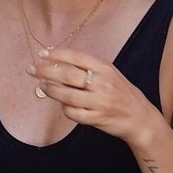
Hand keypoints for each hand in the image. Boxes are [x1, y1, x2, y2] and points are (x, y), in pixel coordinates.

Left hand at [27, 46, 156, 145]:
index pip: (77, 57)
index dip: (57, 55)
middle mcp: (103, 83)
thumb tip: (59, 63)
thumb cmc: (121, 93)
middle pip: (68, 75)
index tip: (41, 54)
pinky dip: (65, 109)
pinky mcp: (97, 118)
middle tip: (32, 70)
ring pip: (67, 95)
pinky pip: (74, 113)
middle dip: (46, 71)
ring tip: (43, 87)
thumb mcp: (110, 74)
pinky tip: (63, 105)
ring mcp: (100, 102)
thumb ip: (89, 68)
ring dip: (51, 91)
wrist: (140, 118)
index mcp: (105, 68)